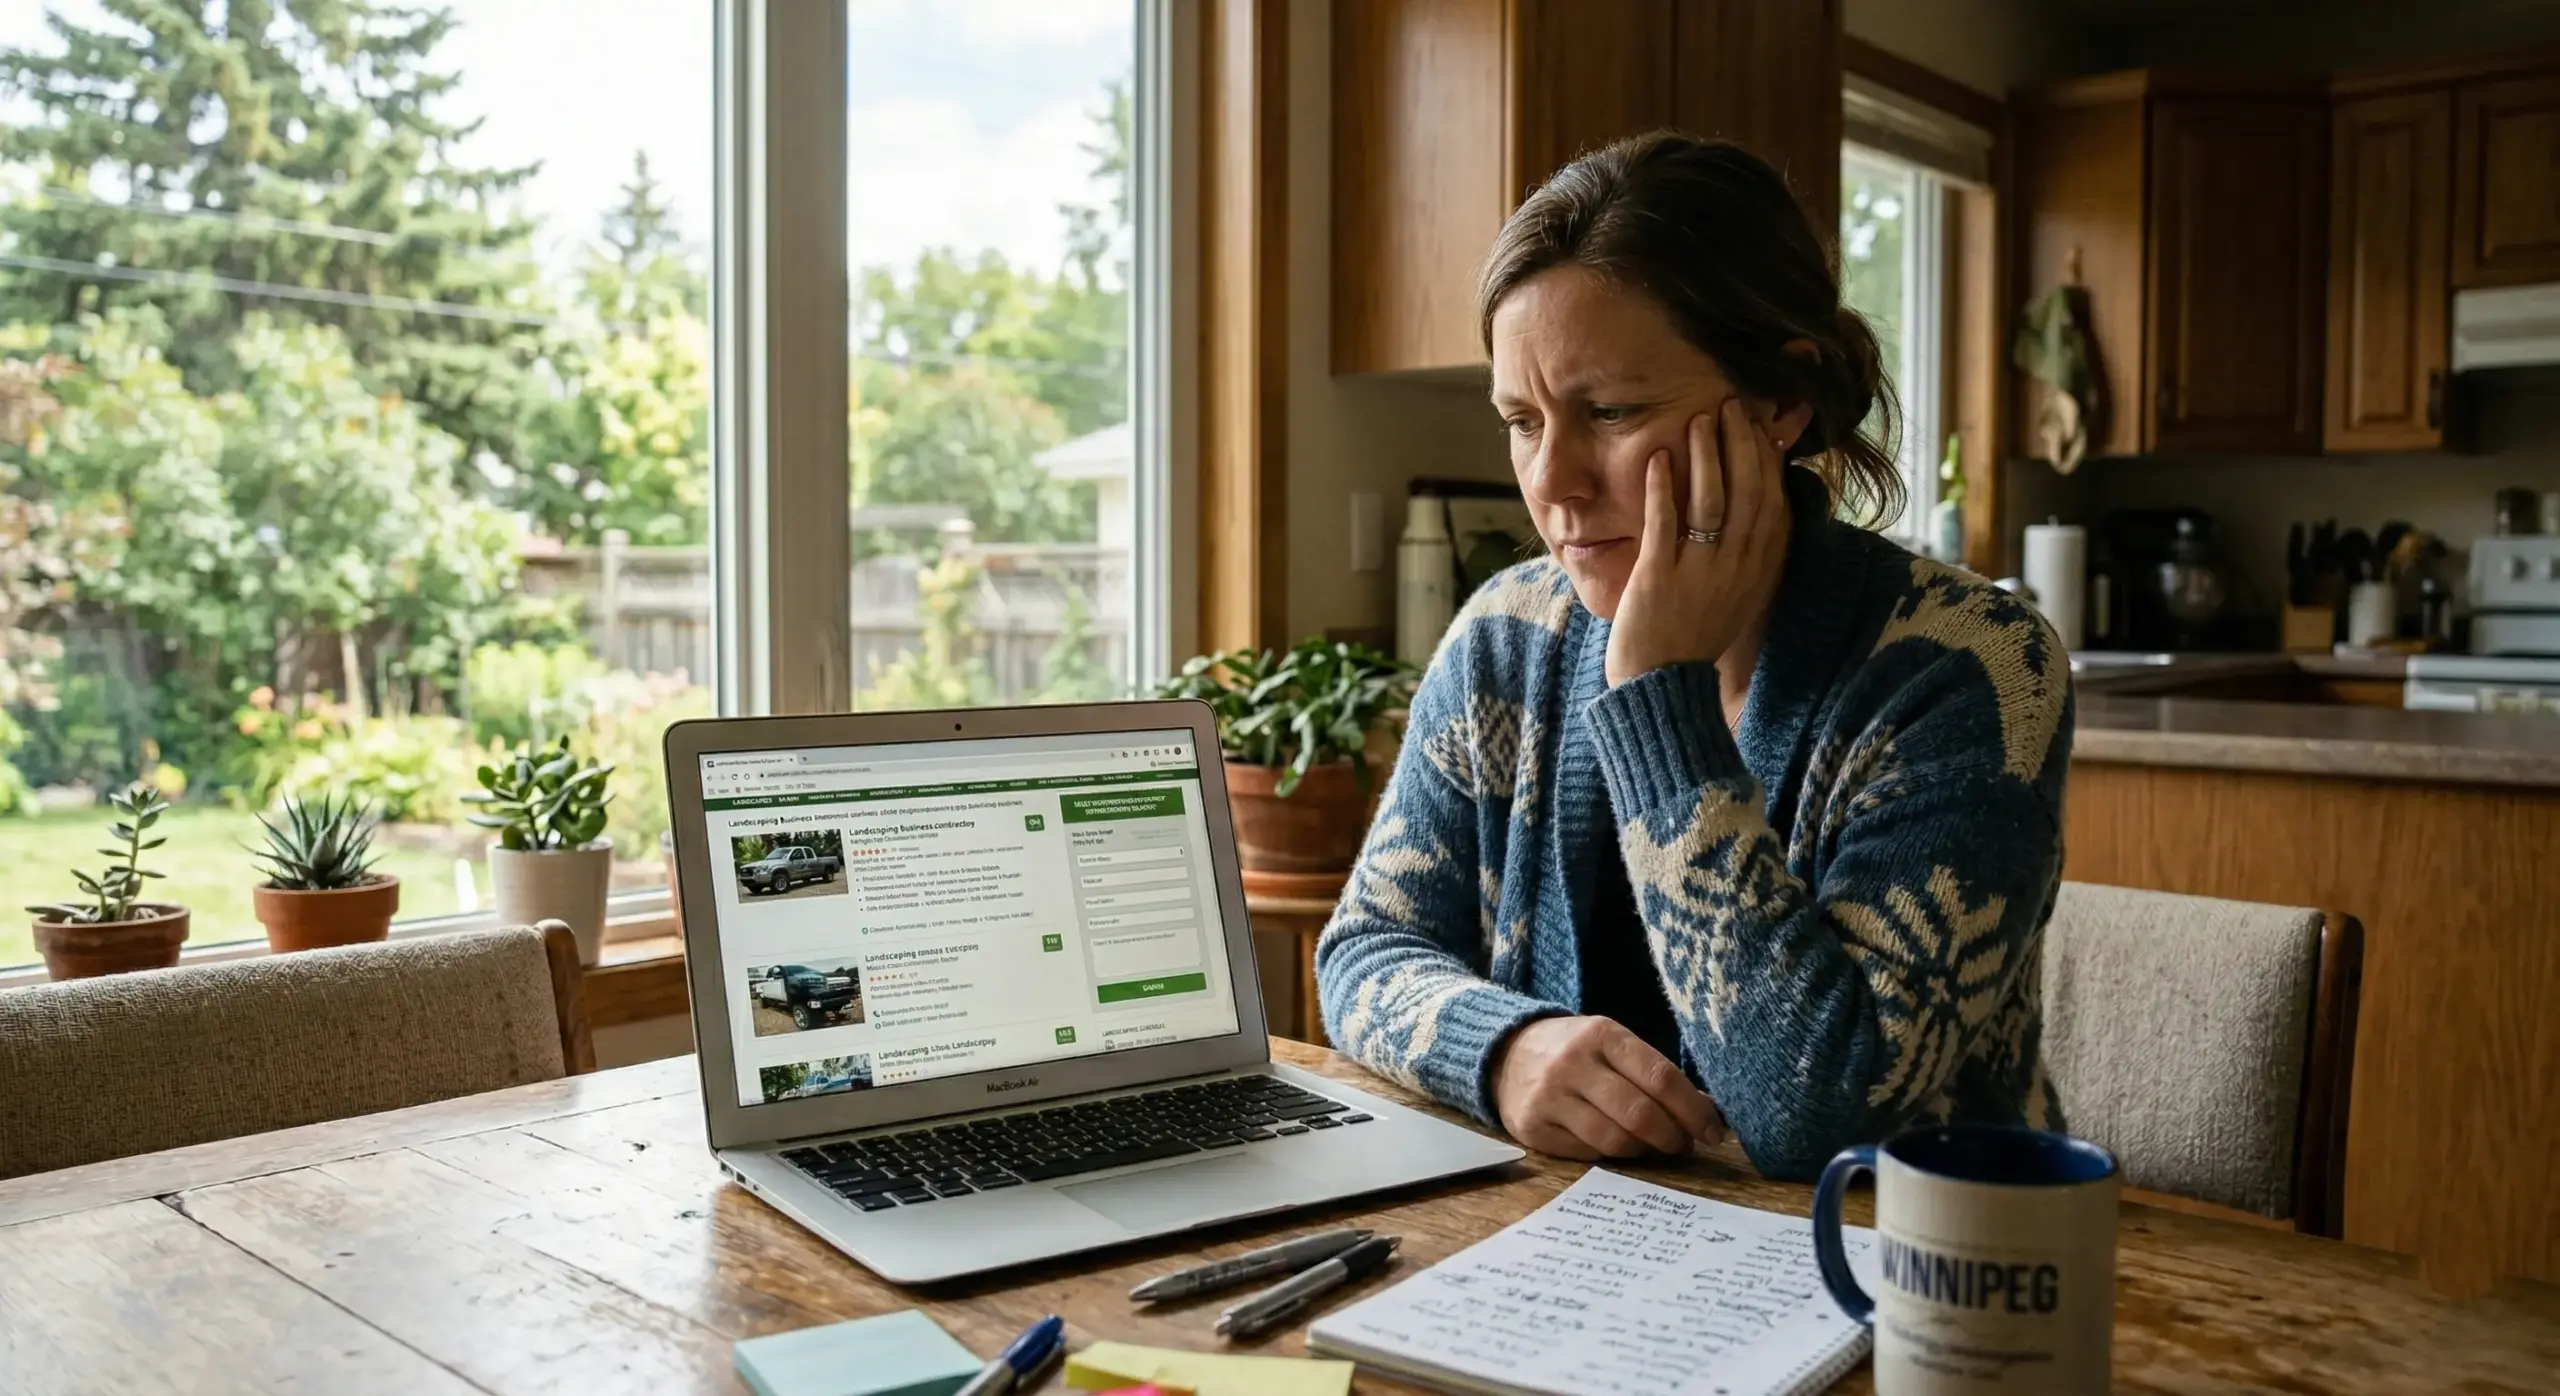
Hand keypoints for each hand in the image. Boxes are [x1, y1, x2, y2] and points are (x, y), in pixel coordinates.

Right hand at [1490, 1016, 1727, 1159]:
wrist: (1505, 1054)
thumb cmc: (1576, 1051)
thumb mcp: (1614, 1046)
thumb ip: (1655, 1074)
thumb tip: (1708, 1112)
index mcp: (1602, 1034)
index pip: (1661, 1078)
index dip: (1694, 1111)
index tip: (1714, 1132)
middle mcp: (1573, 1063)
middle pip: (1640, 1114)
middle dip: (1673, 1137)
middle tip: (1684, 1145)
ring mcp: (1549, 1096)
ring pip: (1615, 1140)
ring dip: (1645, 1151)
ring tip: (1654, 1146)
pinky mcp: (1533, 1127)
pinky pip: (1588, 1153)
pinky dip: (1613, 1155)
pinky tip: (1619, 1145)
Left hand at [1604, 398, 1791, 688]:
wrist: (1662, 689)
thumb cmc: (1693, 637)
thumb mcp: (1736, 594)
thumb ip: (1748, 553)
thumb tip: (1759, 507)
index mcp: (1757, 571)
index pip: (1773, 503)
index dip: (1768, 459)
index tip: (1760, 423)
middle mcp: (1736, 570)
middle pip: (1749, 494)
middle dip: (1742, 445)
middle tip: (1731, 404)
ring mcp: (1699, 576)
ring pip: (1711, 504)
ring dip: (1706, 457)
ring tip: (1700, 419)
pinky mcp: (1659, 582)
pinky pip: (1664, 528)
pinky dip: (1662, 491)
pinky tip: (1657, 459)